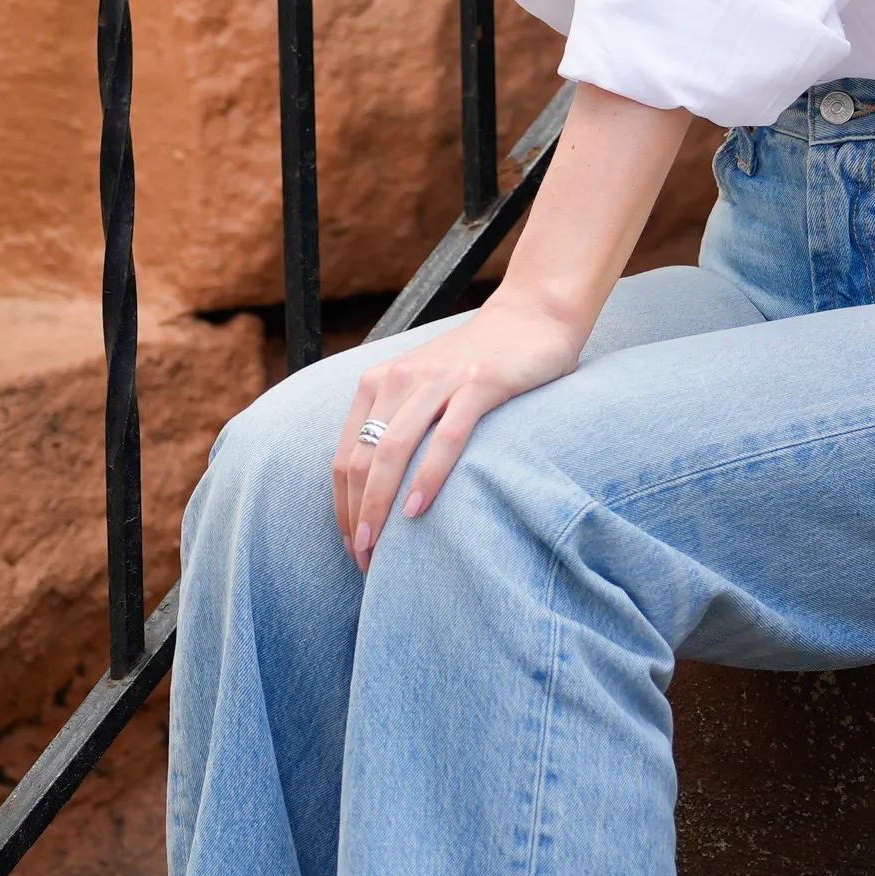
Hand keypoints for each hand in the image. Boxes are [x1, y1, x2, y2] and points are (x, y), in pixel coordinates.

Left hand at [330, 293, 585, 566]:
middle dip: (356, 516)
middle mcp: (400, 379)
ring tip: (377, 549)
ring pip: (392, 451)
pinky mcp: (478, 384)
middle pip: (360, 459)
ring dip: (379, 506)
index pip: (344, 457)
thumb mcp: (427, 387)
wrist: (532, 315)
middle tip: (361, 560)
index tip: (350, 544)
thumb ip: (402, 423)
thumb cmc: (480, 361)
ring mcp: (438, 380)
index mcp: (379, 383)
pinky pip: (444, 437)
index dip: (342, 507)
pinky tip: (417, 510)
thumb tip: (381, 489)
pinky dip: (427, 477)